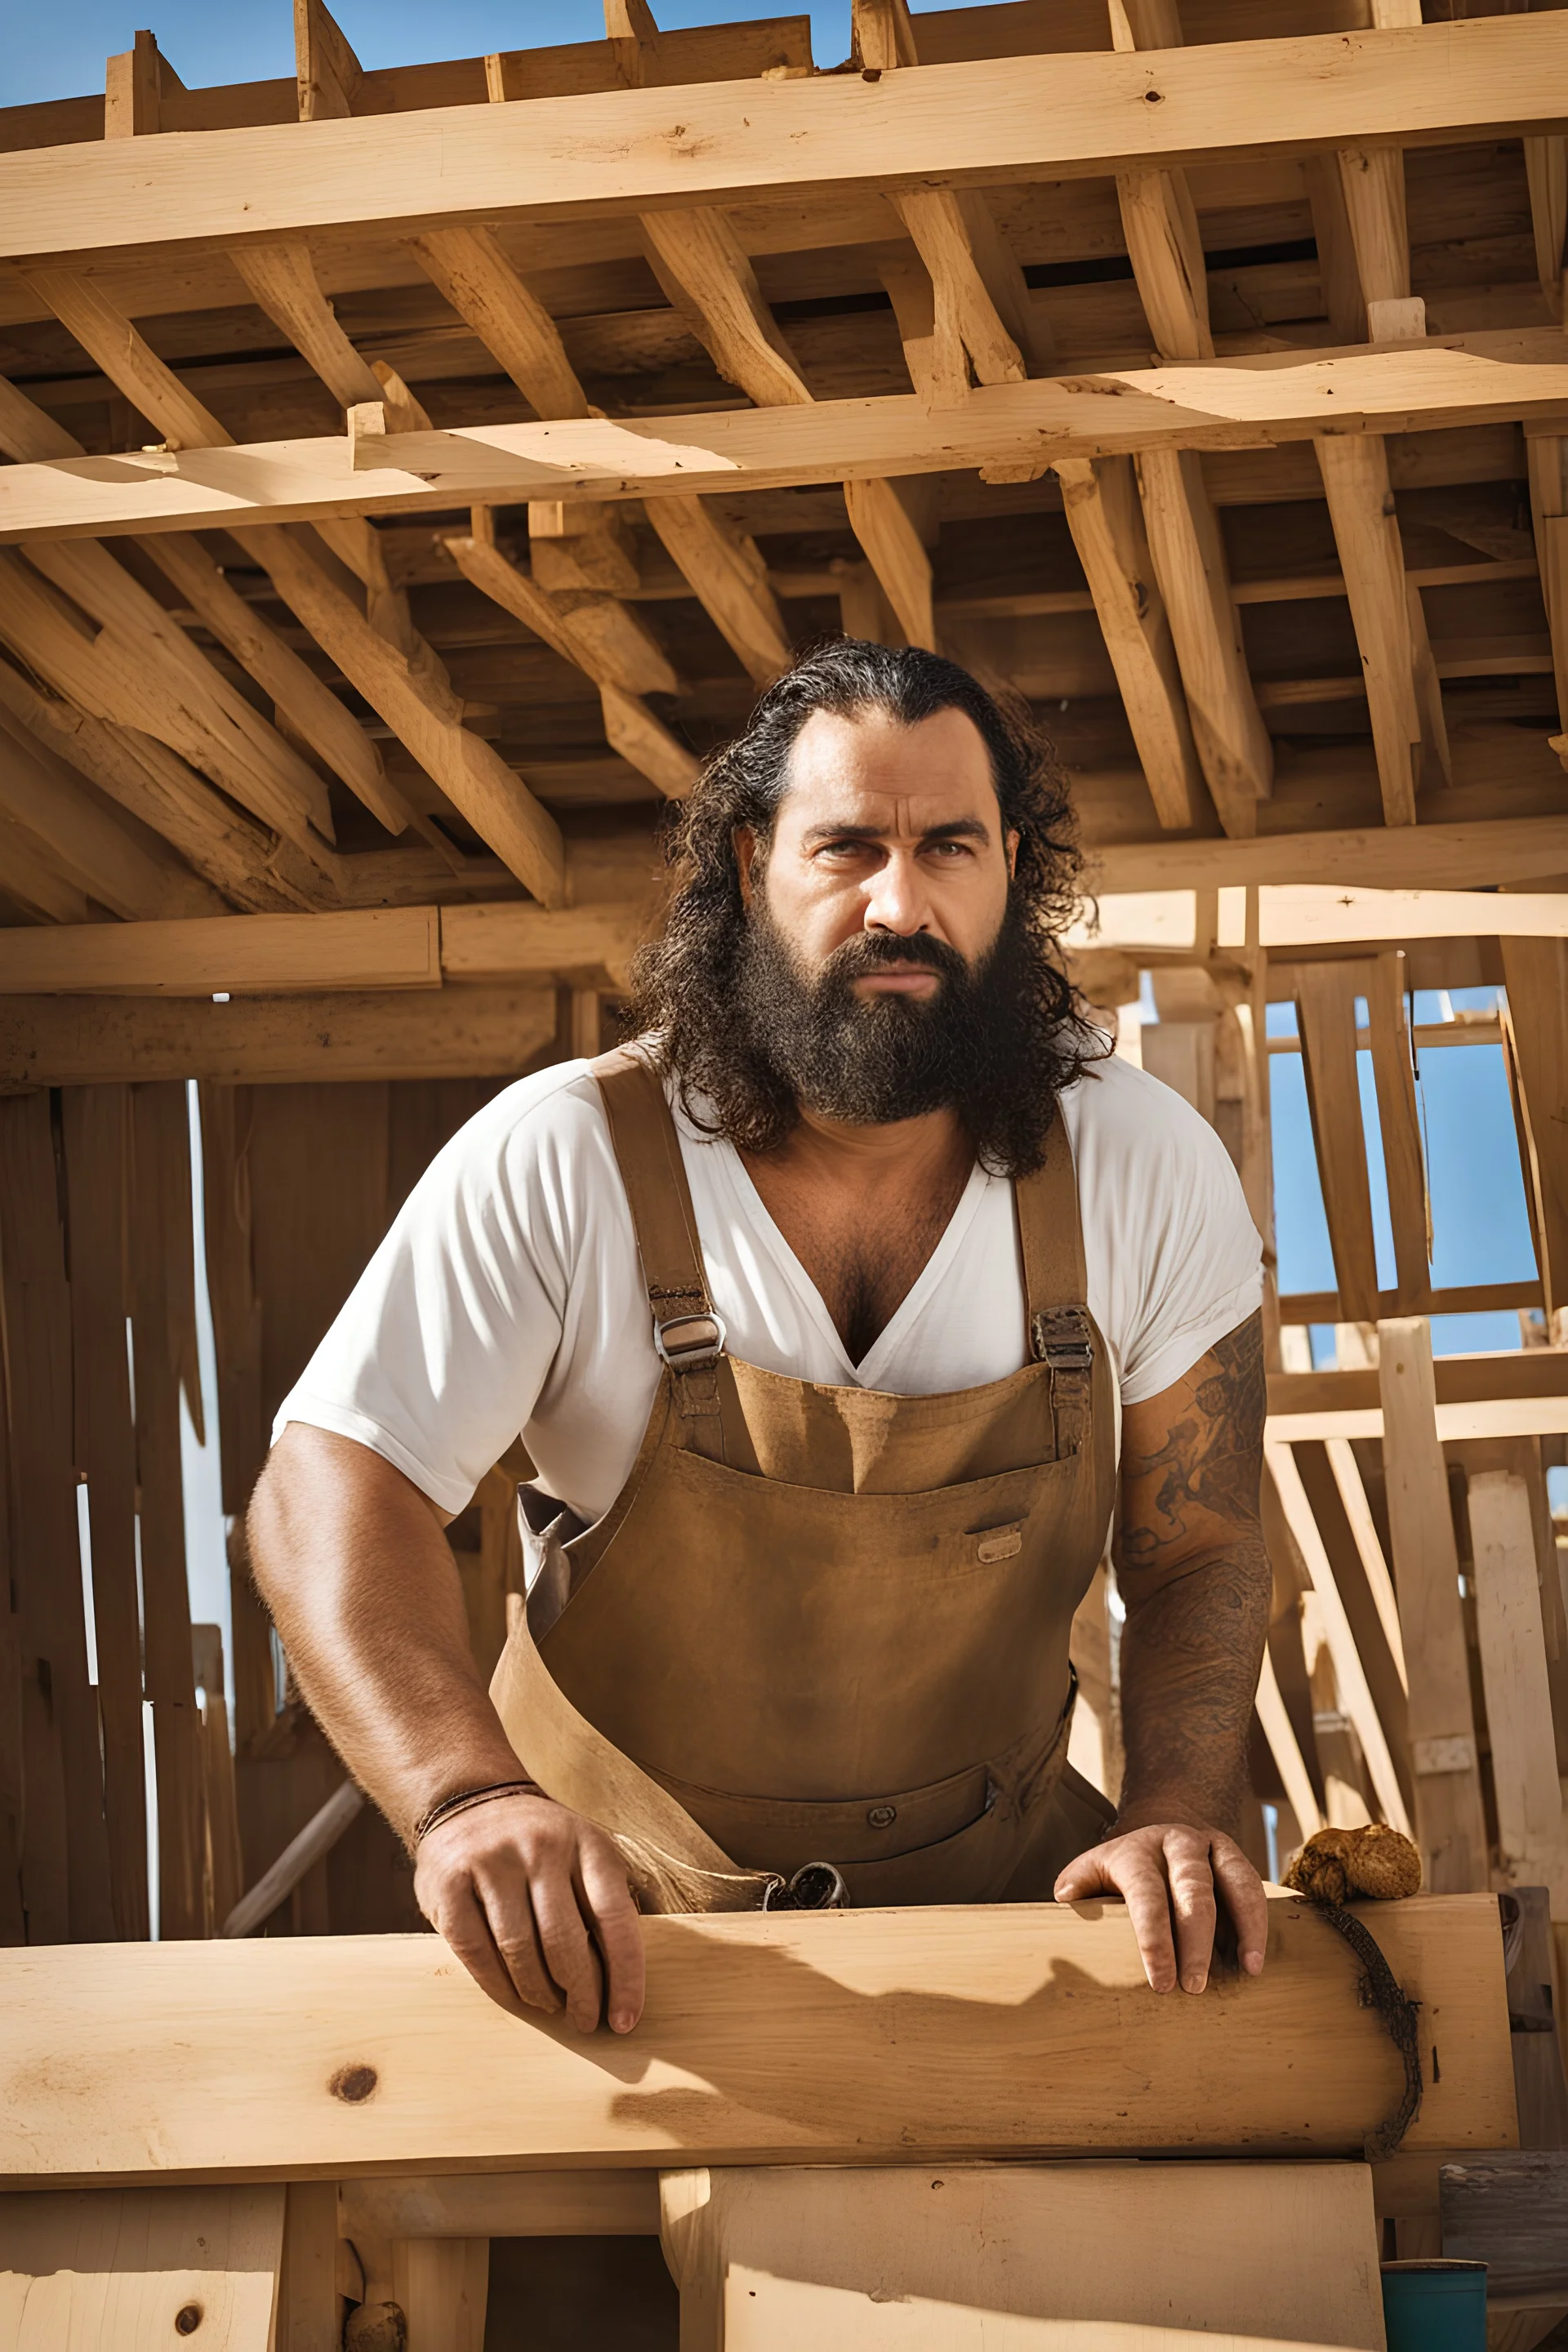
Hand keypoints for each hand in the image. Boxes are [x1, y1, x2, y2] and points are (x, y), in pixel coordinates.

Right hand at [414, 1790, 644, 2033]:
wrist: (471, 1800)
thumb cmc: (542, 1847)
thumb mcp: (584, 1853)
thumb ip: (604, 1902)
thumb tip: (626, 1981)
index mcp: (587, 1843)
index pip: (616, 1919)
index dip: (625, 1978)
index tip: (625, 2021)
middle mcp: (542, 1847)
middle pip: (566, 1942)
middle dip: (580, 1994)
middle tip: (584, 2021)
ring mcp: (492, 1861)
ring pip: (520, 1950)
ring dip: (539, 1992)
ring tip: (549, 2004)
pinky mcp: (449, 1881)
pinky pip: (477, 1950)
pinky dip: (498, 1984)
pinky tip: (513, 1996)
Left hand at [1053, 1821, 1266, 1993]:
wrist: (1160, 1829)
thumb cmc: (1124, 1869)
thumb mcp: (1095, 1870)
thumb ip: (1079, 1883)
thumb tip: (1066, 1897)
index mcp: (1137, 1851)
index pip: (1146, 1894)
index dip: (1154, 1939)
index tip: (1160, 1983)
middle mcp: (1177, 1844)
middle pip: (1193, 1889)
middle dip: (1196, 1940)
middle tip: (1195, 1987)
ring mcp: (1210, 1846)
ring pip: (1234, 1881)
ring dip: (1244, 1927)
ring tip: (1248, 1970)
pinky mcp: (1236, 1857)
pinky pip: (1252, 1887)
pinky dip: (1258, 1922)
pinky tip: (1256, 1960)